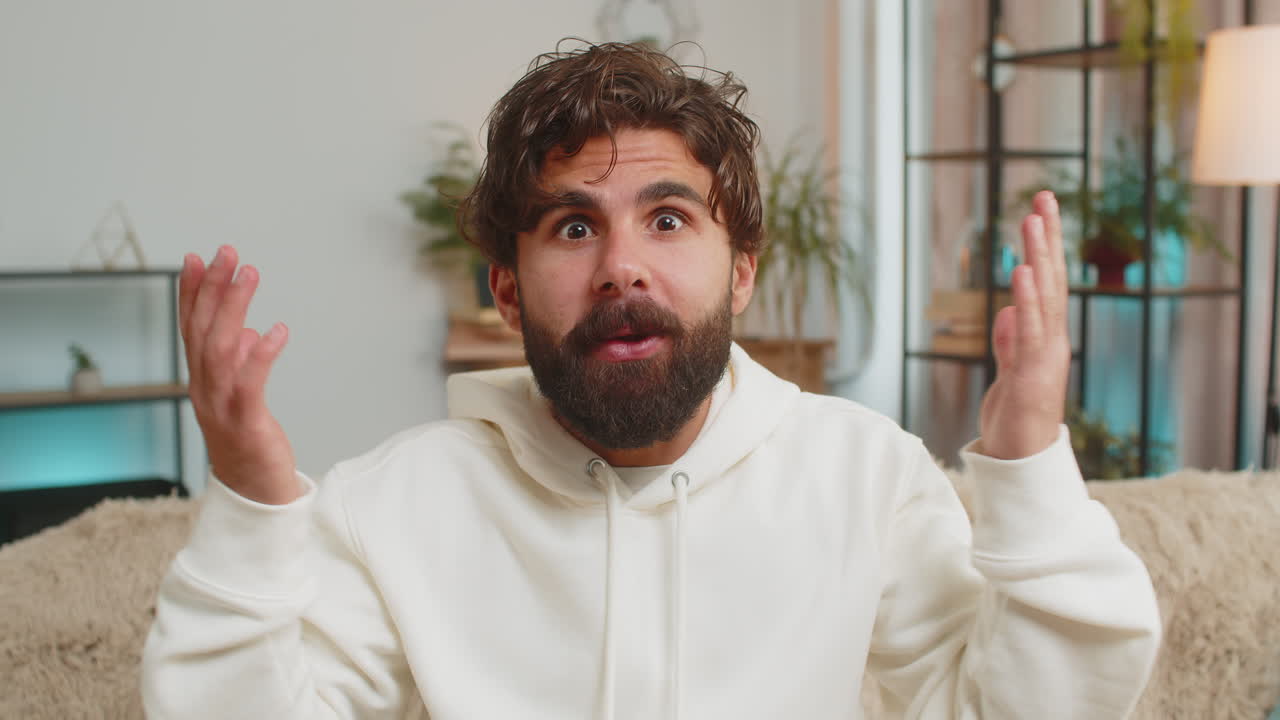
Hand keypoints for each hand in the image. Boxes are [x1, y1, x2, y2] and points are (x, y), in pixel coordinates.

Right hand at [180, 246, 299, 503]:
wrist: (256, 497)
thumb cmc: (250, 445)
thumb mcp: (242, 399)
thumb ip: (240, 365)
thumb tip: (248, 332)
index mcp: (202, 382)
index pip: (191, 329)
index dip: (192, 293)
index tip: (198, 258)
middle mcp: (205, 390)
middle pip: (203, 331)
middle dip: (214, 288)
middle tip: (229, 252)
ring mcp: (222, 407)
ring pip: (221, 349)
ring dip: (234, 308)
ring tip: (250, 274)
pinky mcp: (247, 424)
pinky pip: (250, 383)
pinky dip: (261, 354)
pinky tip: (276, 330)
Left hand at [978, 191, 1070, 459]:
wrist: (1020, 460)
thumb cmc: (1016, 416)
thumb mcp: (1008, 371)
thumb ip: (1009, 341)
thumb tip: (1007, 312)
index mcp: (1046, 337)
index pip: (1047, 281)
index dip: (1045, 245)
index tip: (1040, 208)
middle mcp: (1052, 340)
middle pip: (1050, 280)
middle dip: (1047, 238)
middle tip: (1042, 196)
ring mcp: (1043, 357)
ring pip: (1042, 300)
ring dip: (1037, 261)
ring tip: (1031, 225)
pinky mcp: (1028, 376)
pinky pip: (1027, 334)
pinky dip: (1025, 302)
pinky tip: (1019, 275)